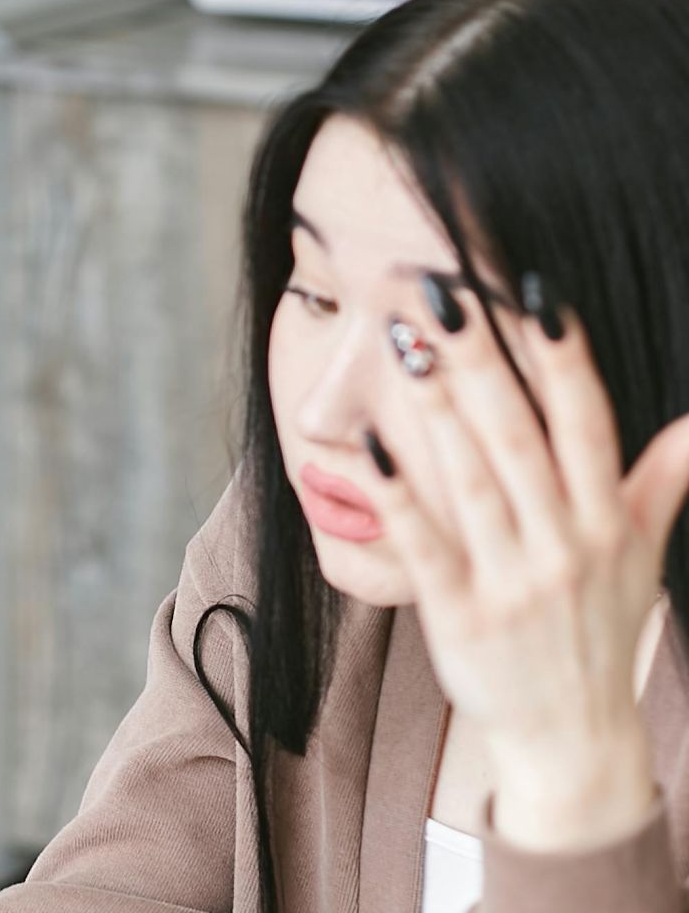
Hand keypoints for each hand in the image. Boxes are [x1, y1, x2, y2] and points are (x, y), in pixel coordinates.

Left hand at [363, 272, 688, 849]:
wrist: (574, 734)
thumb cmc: (599, 627)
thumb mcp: (644, 552)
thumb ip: (661, 478)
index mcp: (608, 519)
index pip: (588, 423)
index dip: (564, 359)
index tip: (538, 292)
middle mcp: (567, 544)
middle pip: (521, 437)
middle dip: (482, 362)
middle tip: (443, 293)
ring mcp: (514, 580)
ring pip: (473, 479)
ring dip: (437, 410)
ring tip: (405, 344)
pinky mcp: (462, 614)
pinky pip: (426, 546)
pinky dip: (398, 497)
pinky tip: (367, 449)